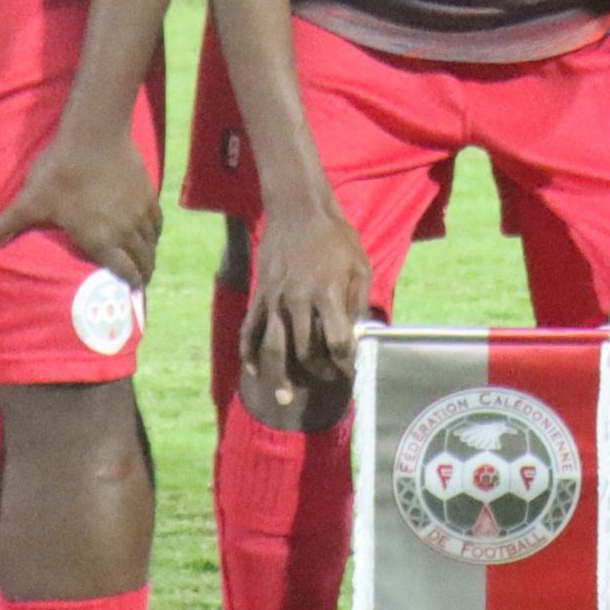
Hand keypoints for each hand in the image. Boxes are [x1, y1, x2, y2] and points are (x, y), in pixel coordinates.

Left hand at [0, 114, 160, 291]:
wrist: (96, 134)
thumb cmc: (63, 171)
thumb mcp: (33, 199)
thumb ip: (10, 224)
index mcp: (101, 239)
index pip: (124, 271)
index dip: (130, 285)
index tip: (131, 292)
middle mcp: (126, 230)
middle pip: (143, 261)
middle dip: (143, 275)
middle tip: (139, 283)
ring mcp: (140, 211)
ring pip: (151, 242)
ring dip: (149, 255)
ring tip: (145, 261)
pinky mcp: (148, 192)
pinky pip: (156, 220)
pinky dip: (154, 232)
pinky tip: (150, 232)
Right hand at [242, 204, 371, 407]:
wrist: (298, 210)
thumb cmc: (336, 237)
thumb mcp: (360, 265)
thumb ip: (359, 303)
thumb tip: (360, 336)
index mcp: (328, 293)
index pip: (337, 342)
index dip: (347, 364)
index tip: (353, 374)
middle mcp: (299, 300)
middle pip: (306, 351)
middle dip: (320, 372)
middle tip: (330, 379)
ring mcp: (275, 299)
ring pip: (275, 348)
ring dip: (280, 377)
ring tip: (285, 399)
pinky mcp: (260, 295)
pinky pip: (250, 330)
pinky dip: (249, 353)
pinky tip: (255, 372)